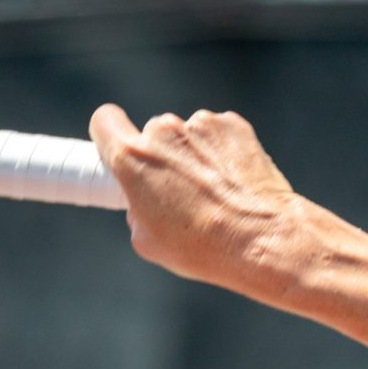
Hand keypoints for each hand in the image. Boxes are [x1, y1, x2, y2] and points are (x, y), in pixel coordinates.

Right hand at [88, 104, 311, 299]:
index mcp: (133, 158)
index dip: (111, 135)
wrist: (264, 240)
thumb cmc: (203, 247)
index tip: (119, 148)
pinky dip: (224, 152)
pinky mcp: (234, 125)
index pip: (104, 121)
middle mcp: (164, 131)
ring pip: (189, 135)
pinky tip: (235, 182)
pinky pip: (219, 134)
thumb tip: (143, 200)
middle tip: (181, 191)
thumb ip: (135, 208)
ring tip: (215, 193)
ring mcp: (201, 124)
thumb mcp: (148, 241)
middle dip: (163, 156)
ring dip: (196, 155)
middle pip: (154, 133)